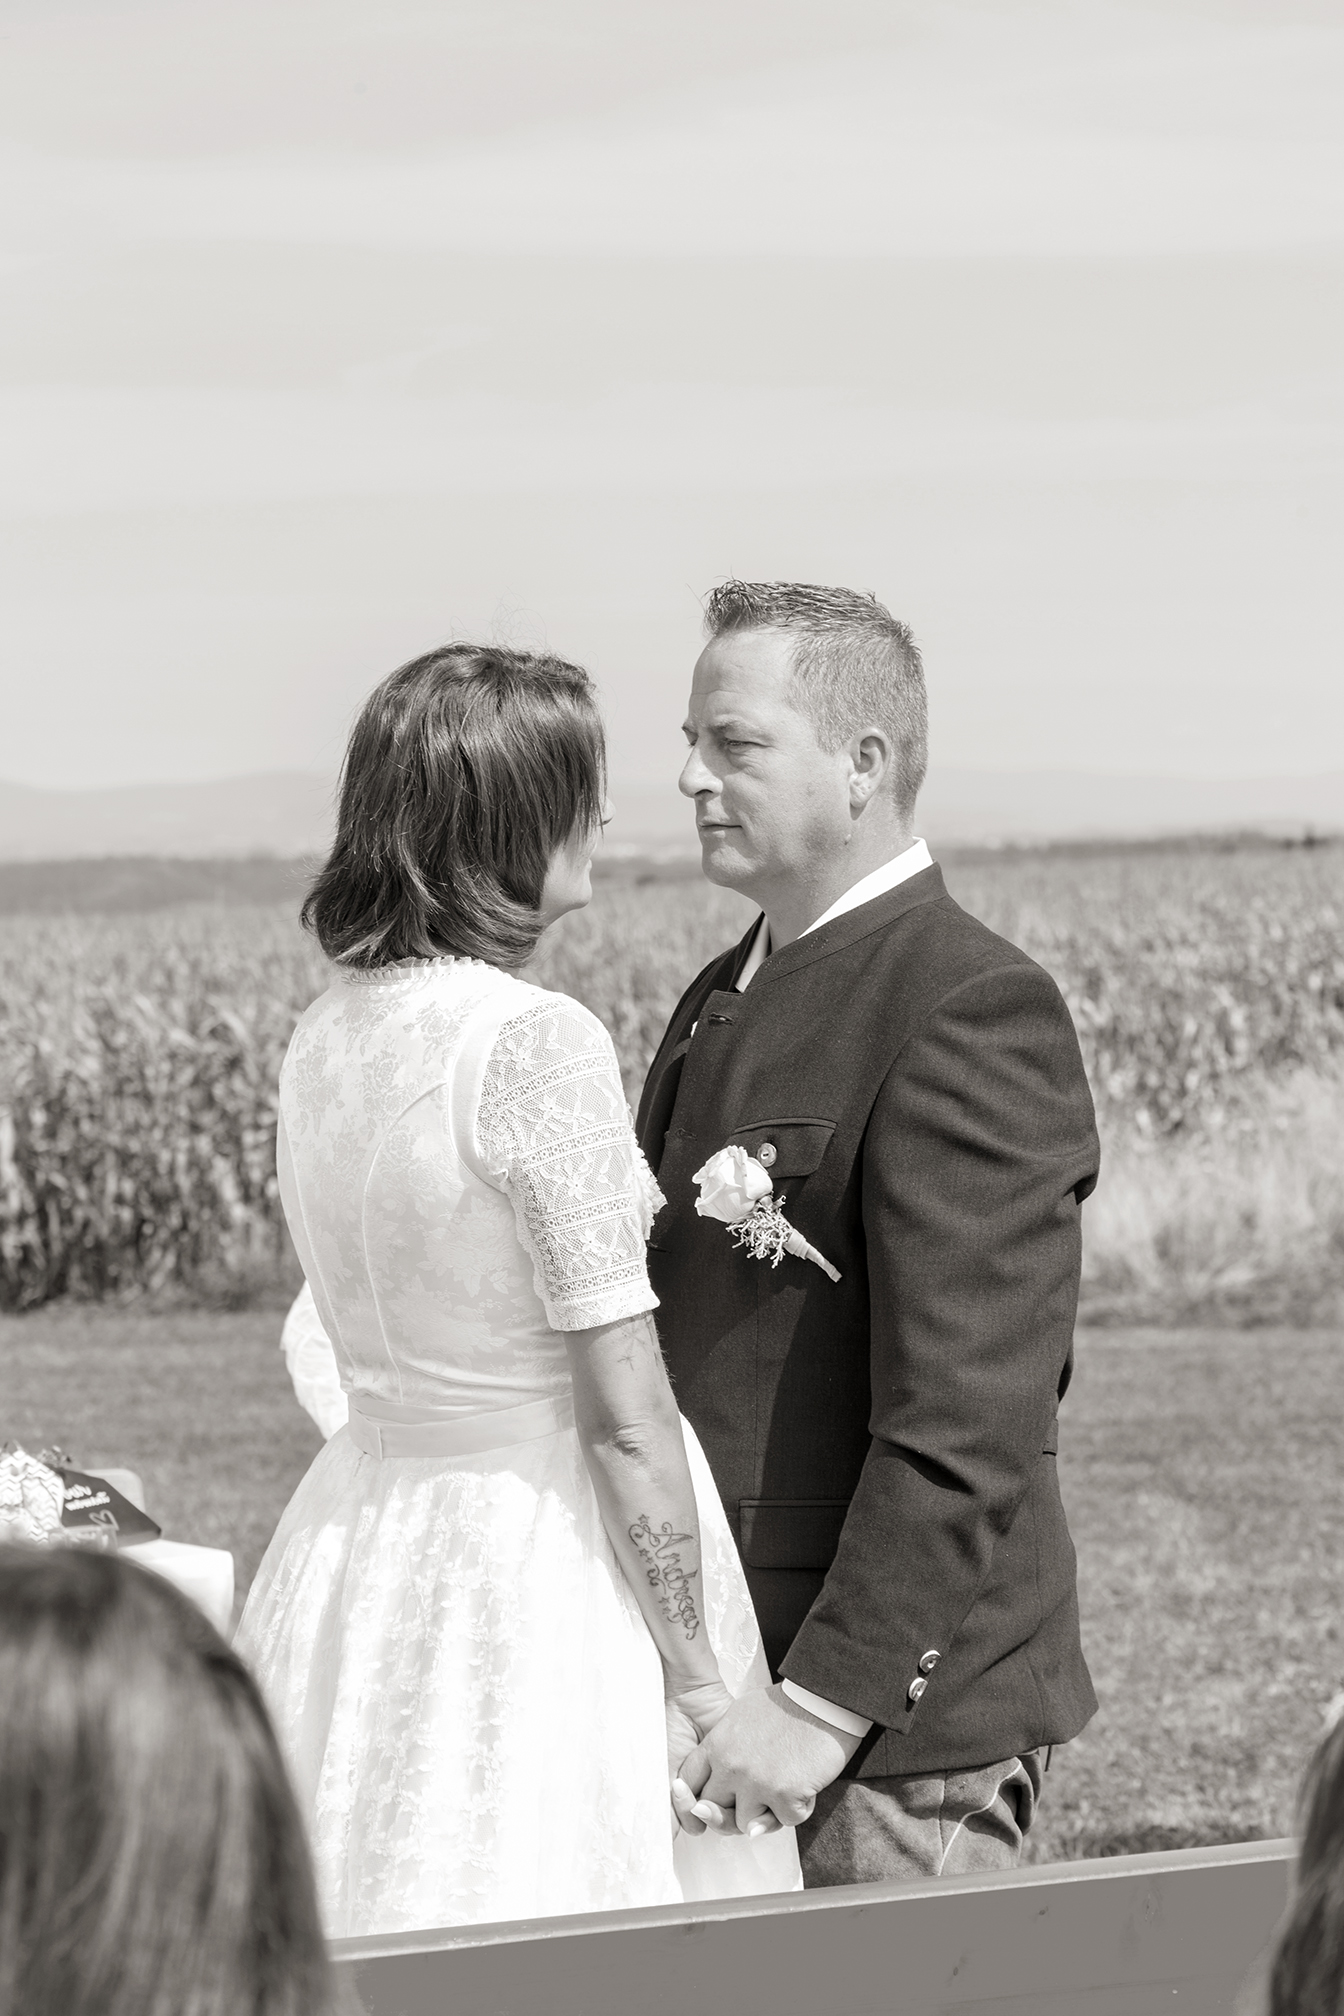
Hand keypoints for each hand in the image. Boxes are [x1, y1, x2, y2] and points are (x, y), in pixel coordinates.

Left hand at [671, 1682, 861, 1836]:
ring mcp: (756, 1782)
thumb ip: (726, 1752)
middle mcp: (731, 1766)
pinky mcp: (784, 1795)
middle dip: (733, 1809)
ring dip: (767, 1812)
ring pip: (747, 1824)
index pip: (689, 1782)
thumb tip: (726, 1790)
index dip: (700, 1795)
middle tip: (757, 1797)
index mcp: (717, 1744)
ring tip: (784, 1787)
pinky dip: (799, 1808)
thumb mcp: (741, 1718)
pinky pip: (785, 1821)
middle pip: (713, 1810)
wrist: (823, 1700)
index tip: (718, 1795)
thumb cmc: (787, 1706)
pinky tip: (806, 1784)